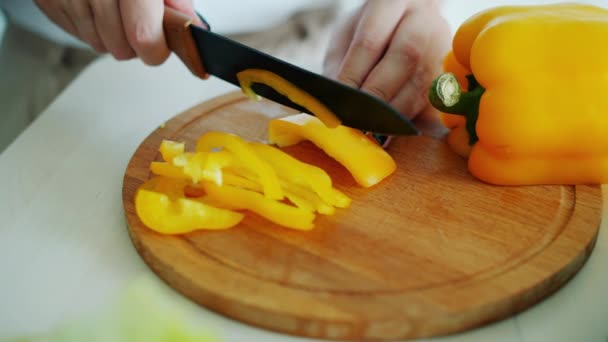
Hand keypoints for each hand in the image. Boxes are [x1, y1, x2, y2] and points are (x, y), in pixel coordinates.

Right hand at [34, 0, 201, 64]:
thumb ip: (177, 0)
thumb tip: (191, 28)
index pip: (143, 35)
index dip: (155, 50)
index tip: (159, 48)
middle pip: (120, 48)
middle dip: (134, 45)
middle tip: (137, 23)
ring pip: (97, 44)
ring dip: (110, 37)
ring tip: (115, 11)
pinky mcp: (48, 0)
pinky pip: (75, 34)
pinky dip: (89, 27)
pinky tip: (94, 6)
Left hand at [324, 0, 450, 119]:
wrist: (409, 22)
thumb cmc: (371, 30)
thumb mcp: (346, 36)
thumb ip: (340, 64)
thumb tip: (338, 100)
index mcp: (393, 2)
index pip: (371, 40)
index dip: (354, 74)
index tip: (339, 100)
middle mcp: (424, 19)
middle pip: (405, 57)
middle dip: (377, 93)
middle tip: (357, 117)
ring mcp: (443, 44)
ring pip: (422, 81)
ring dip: (393, 110)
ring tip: (370, 126)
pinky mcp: (452, 72)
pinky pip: (433, 100)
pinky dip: (410, 117)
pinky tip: (391, 127)